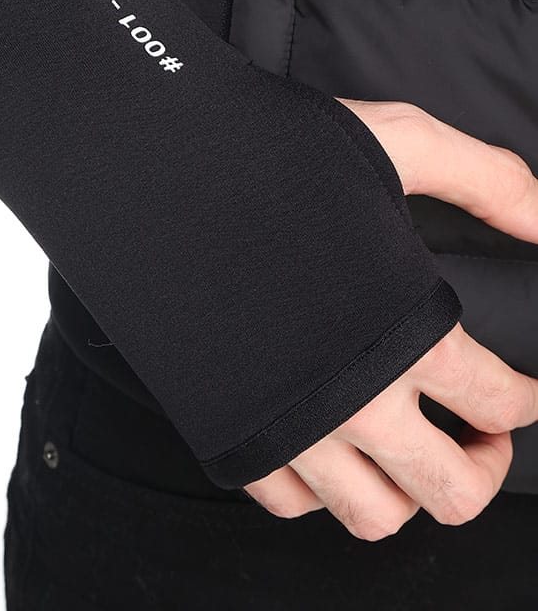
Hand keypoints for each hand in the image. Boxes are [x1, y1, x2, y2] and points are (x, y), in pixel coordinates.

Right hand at [243, 100, 537, 539]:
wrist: (158, 176)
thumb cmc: (274, 157)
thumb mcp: (396, 142)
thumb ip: (487, 179)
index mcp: (405, 334)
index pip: (499, 402)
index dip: (529, 400)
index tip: (525, 391)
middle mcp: (354, 400)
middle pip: (451, 492)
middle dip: (485, 469)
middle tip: (483, 437)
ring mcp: (291, 428)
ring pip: (373, 517)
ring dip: (408, 493)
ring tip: (411, 450)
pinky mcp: (234, 433)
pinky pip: (292, 502)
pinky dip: (324, 488)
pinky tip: (333, 443)